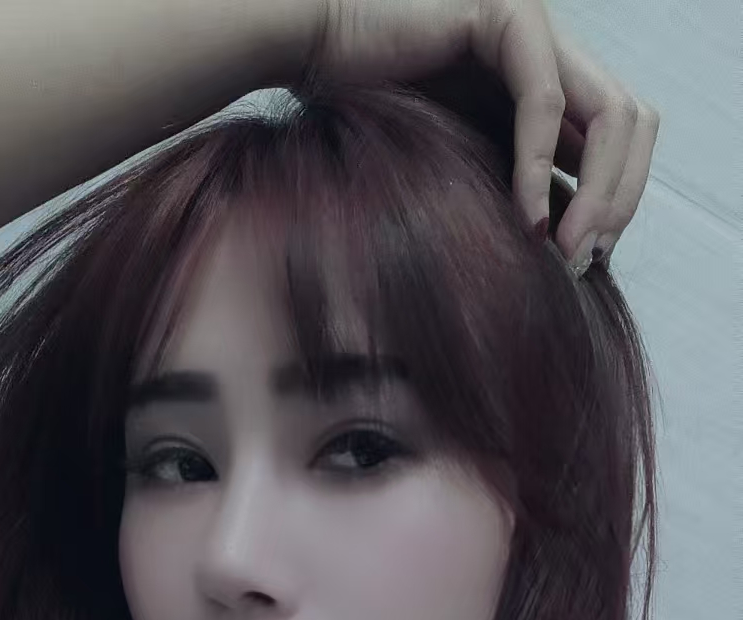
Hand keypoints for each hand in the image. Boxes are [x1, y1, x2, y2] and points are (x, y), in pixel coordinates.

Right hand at [295, 0, 660, 270]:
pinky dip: (541, 168)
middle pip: (635, 125)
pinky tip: (528, 220)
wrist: (312, 60)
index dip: (619, 205)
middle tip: (582, 263)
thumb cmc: (373, 128)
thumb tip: (570, 260)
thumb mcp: (466, 175)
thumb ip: (518, 197)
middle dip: (620, 201)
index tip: (584, 266)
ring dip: (598, 191)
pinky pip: (544, 103)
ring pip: (613, 112)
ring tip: (565, 251)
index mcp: (556, 88)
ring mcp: (538, 32)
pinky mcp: (507, 19)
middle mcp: (557, 55)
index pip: (625, 143)